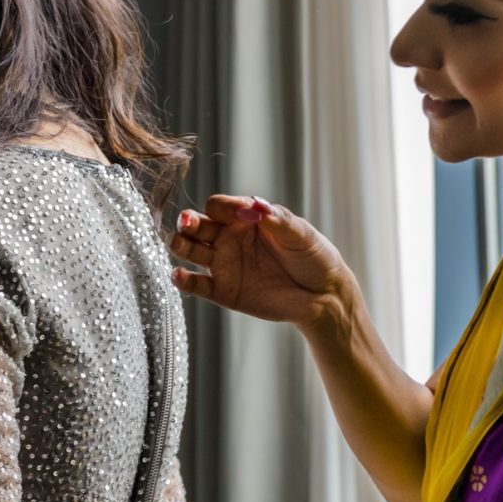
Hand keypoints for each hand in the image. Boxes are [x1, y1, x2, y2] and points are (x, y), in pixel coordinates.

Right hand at [169, 196, 357, 335]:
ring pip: (190, 250)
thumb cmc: (314, 258)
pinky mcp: (223, 291)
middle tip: (187, 222)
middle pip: (197, 224)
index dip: (223, 208)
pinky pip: (196, 285)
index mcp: (245, 219)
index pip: (218, 206)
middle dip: (188, 221)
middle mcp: (229, 238)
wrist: (325, 296)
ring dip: (180, 245)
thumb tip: (257, 205)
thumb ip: (278, 220)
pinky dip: (183, 280)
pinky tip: (179, 274)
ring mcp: (223, 264)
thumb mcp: (301, 233)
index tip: (242, 214)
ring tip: (178, 243)